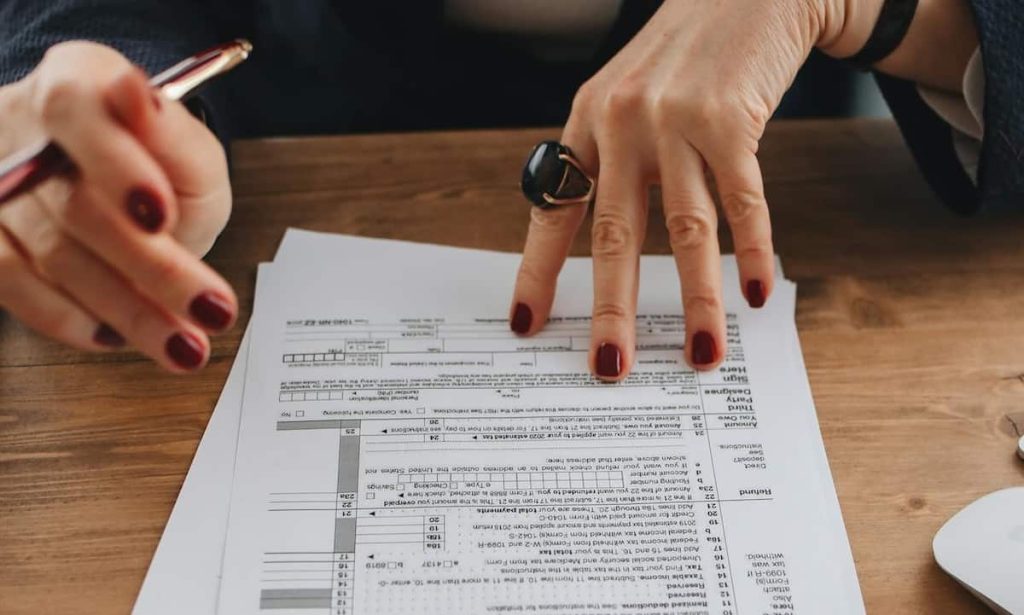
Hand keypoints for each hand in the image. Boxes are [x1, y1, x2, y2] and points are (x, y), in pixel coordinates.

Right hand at [0, 42, 234, 371]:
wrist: (131, 200)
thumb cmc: (164, 173)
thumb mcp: (192, 155)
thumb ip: (174, 135)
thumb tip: (135, 95)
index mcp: (79, 80)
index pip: (76, 109)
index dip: (115, 165)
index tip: (161, 214)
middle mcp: (23, 127)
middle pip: (77, 203)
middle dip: (154, 267)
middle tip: (210, 308)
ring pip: (54, 254)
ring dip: (127, 309)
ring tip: (184, 343)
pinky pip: (10, 282)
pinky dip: (67, 317)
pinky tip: (115, 335)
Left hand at [510, 0, 857, 379]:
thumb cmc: (682, 55)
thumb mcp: (624, 95)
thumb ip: (609, 157)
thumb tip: (607, 239)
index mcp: (587, 123)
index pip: (555, 210)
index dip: (538, 271)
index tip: (526, 323)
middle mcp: (623, 124)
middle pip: (614, 234)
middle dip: (612, 309)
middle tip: (609, 368)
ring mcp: (676, 121)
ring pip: (684, 229)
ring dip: (694, 300)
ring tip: (699, 354)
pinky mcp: (732, 119)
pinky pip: (743, 200)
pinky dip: (751, 251)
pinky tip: (754, 293)